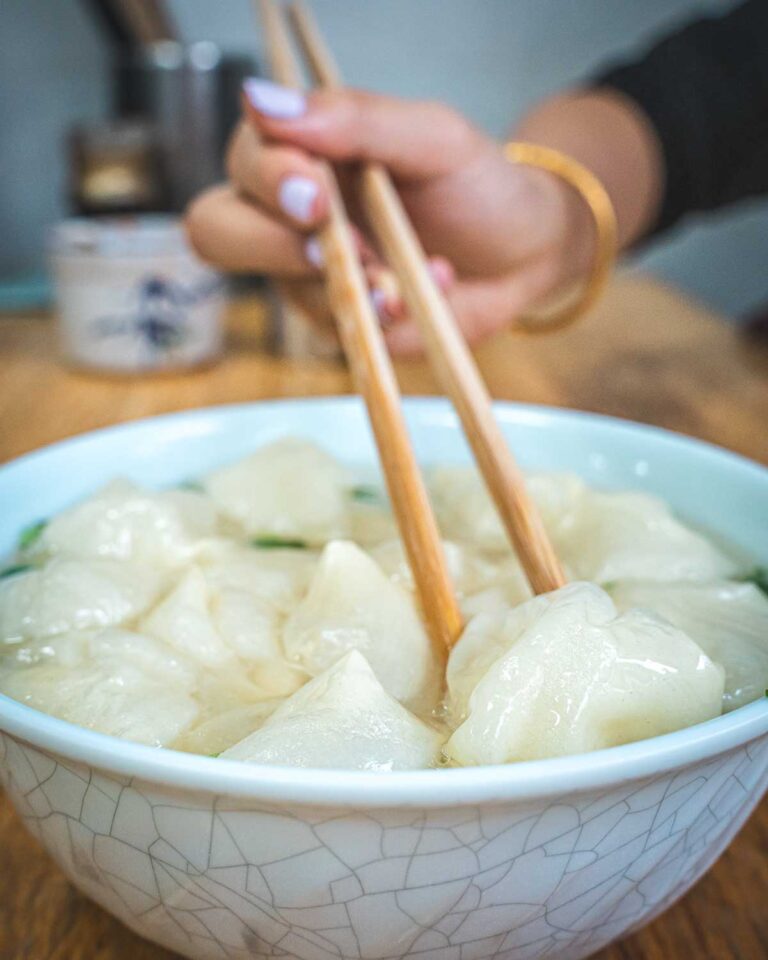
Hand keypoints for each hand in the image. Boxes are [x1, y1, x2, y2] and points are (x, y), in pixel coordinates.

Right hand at [185, 80, 594, 354]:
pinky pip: (335, 328)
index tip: (315, 190)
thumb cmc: (473, 184)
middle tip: (338, 241)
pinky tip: (424, 294)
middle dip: (271, 240)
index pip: (244, 158)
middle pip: (217, 230)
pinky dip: (383, 313)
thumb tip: (262, 100)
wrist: (520, 253)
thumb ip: (356, 118)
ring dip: (347, 281)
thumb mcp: (431, 137)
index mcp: (304, 154)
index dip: (267, 177)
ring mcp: (308, 276)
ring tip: (408, 275)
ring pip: (277, 288)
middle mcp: (289, 215)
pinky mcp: (340, 322)